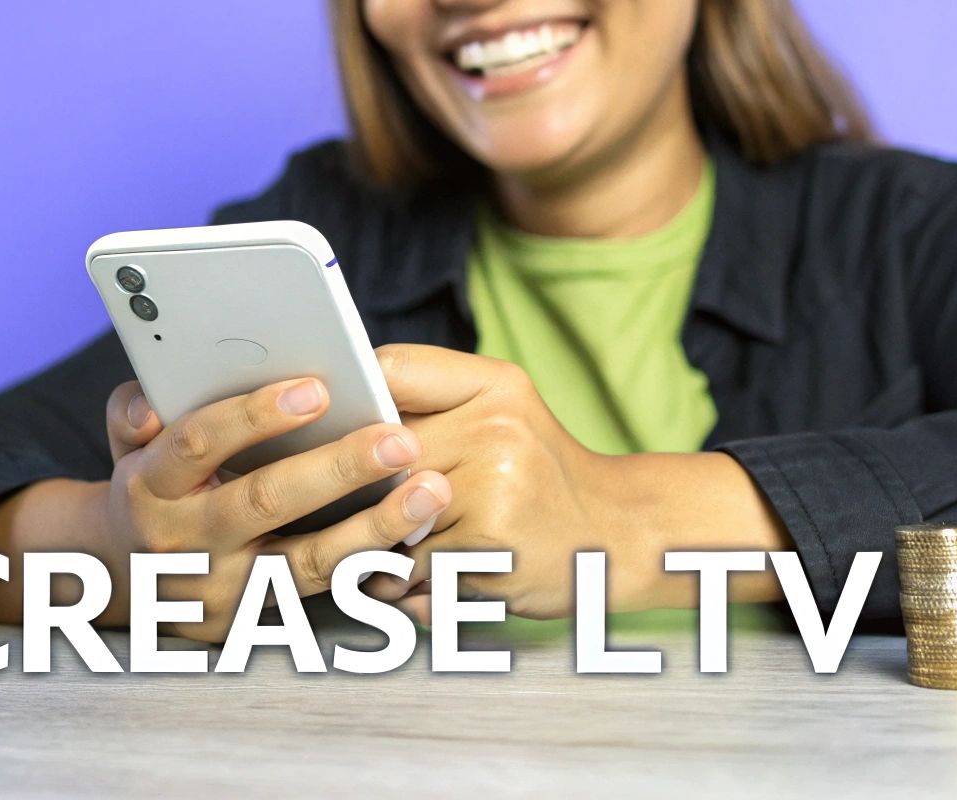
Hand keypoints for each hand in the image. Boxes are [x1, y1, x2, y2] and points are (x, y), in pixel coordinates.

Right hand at [99, 377, 449, 642]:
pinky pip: (324, 592)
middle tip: (398, 439)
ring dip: (373, 526)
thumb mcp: (126, 445)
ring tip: (429, 491)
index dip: (254, 416)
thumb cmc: (151, 486)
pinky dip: (371, 562)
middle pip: (264, 500)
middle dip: (336, 468)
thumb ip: (132, 411)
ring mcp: (224, 588)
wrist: (131, 576)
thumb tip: (151, 402)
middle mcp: (184, 541)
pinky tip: (414, 534)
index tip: (316, 389)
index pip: (198, 443)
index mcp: (150, 486)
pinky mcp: (256, 619)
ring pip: (306, 560)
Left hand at [367, 344, 790, 622]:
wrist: (621, 538)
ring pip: (386, 520)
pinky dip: (409, 586)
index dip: (353, 402)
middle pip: (377, 457)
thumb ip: (429, 400)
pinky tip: (437, 582)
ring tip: (404, 552)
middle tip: (365, 507)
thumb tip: (336, 413)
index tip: (337, 429)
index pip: (388, 371)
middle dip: (363, 489)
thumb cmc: (542, 477)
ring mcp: (493, 489)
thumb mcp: (503, 411)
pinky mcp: (487, 549)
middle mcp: (496, 428)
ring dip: (382, 546)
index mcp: (496, 384)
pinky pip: (409, 570)